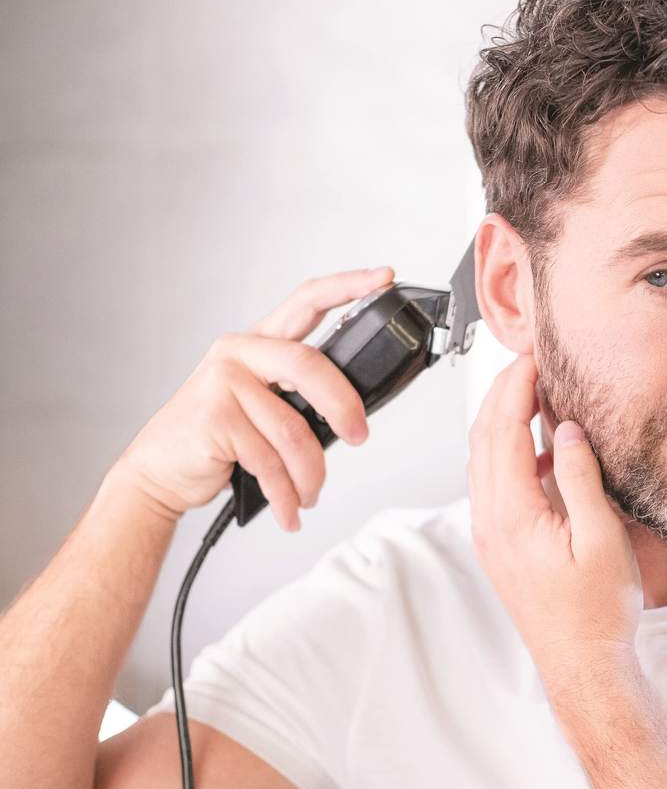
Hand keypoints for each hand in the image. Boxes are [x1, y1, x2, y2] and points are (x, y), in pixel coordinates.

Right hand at [114, 266, 395, 529]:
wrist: (159, 472)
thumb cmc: (218, 440)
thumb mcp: (264, 407)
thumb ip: (300, 397)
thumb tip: (355, 414)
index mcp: (259, 341)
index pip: (308, 300)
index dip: (349, 286)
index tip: (385, 279)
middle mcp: (239, 351)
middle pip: (310, 366)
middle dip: (344, 407)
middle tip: (358, 437)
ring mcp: (223, 380)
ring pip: (294, 429)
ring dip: (310, 474)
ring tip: (309, 494)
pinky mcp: (215, 416)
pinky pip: (270, 460)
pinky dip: (286, 493)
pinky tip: (289, 509)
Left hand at [467, 353, 642, 698]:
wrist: (581, 663)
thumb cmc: (596, 612)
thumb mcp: (602, 539)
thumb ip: (581, 478)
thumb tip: (566, 430)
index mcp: (512, 516)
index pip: (503, 432)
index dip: (514, 389)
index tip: (531, 358)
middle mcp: (489, 522)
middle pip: (483, 439)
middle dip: (501, 394)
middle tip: (526, 364)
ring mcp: (488, 534)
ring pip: (481, 460)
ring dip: (500, 421)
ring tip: (528, 394)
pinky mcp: (497, 544)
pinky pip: (492, 484)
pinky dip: (505, 453)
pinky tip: (538, 449)